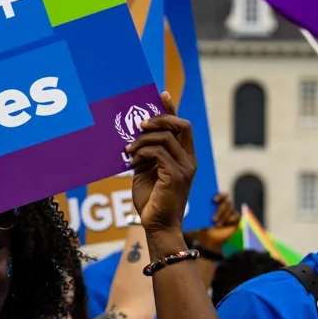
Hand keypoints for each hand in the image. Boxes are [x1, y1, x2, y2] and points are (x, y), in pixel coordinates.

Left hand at [128, 92, 196, 235]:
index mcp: (184, 156)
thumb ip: (147, 153)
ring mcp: (185, 168)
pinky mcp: (176, 176)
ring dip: (142, 140)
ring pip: (166, 138)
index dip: (172, 108)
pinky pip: (159, 153)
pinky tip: (132, 161)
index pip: (182, 127)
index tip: (161, 94)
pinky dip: (143, 152)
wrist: (157, 225)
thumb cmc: (151, 199)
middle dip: (159, 119)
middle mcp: (189, 160)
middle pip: (182, 126)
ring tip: (128, 150)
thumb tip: (134, 135)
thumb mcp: (147, 170)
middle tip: (139, 125)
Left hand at [193, 193, 240, 251]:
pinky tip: (225, 224)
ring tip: (216, 225)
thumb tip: (193, 206)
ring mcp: (231, 210)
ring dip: (223, 217)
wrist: (208, 235)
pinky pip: (236, 216)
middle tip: (213, 219)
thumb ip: (198, 210)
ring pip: (230, 210)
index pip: (221, 194)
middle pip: (226, 203)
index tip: (213, 200)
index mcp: (216, 200)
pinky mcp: (236, 217)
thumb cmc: (203, 223)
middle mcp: (225, 203)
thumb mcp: (199, 217)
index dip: (219, 195)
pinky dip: (231, 219)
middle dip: (219, 211)